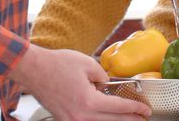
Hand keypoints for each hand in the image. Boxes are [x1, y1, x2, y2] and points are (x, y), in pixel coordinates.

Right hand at [8, 45, 150, 119]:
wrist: (33, 70)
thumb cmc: (56, 64)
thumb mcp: (87, 63)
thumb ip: (102, 76)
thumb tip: (107, 85)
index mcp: (89, 102)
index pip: (118, 108)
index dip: (135, 109)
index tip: (145, 110)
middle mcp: (80, 116)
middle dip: (129, 120)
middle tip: (142, 118)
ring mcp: (71, 120)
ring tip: (126, 119)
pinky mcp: (63, 119)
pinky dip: (98, 120)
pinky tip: (104, 116)